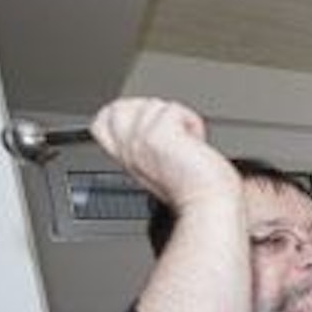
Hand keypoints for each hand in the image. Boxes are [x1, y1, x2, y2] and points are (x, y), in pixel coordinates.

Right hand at [88, 98, 239, 213]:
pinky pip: (175, 108)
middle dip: (152, 112)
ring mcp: (140, 141)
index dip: (127, 112)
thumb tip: (158, 120)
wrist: (209, 207)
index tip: (154, 126)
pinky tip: (196, 143)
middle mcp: (129, 150)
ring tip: (187, 144)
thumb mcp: (161, 166)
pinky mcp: (158, 136)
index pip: (103, 119)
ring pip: (153, 103)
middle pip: (121, 105)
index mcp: (127, 158)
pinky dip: (193, 122)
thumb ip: (149, 144)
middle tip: (173, 136)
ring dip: (178, 119)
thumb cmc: (197, 192)